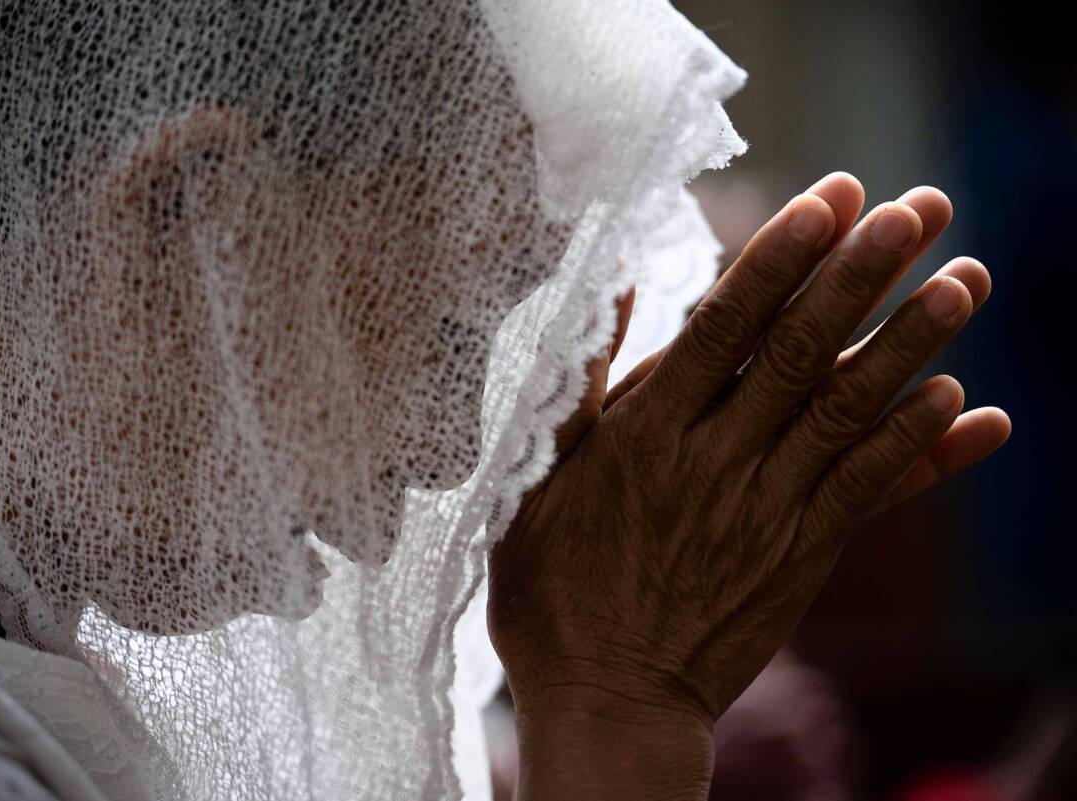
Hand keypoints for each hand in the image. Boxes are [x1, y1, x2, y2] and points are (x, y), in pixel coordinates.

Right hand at [487, 172, 1010, 798]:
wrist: (606, 700)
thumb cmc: (554, 585)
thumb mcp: (537, 476)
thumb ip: (581, 382)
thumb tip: (617, 287)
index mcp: (644, 435)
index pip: (723, 329)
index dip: (781, 260)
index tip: (831, 199)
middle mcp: (712, 463)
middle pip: (799, 356)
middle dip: (862, 276)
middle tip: (918, 209)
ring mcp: (764, 511)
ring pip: (847, 415)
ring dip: (912, 344)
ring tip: (966, 280)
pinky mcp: (800, 556)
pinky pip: (869, 492)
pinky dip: (919, 447)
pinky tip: (966, 401)